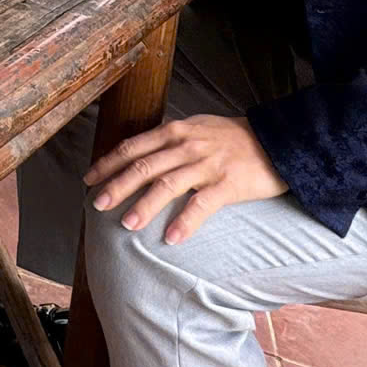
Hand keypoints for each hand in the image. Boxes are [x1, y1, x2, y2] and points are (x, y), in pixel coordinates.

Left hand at [86, 116, 287, 244]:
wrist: (278, 140)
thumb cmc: (233, 137)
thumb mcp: (196, 127)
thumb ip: (169, 139)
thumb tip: (139, 152)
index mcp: (176, 131)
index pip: (133, 147)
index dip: (108, 163)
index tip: (89, 179)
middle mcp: (187, 145)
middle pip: (143, 166)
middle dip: (117, 185)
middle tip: (97, 204)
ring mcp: (208, 164)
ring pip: (167, 184)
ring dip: (144, 205)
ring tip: (127, 225)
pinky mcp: (229, 183)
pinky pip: (202, 204)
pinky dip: (185, 221)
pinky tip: (171, 238)